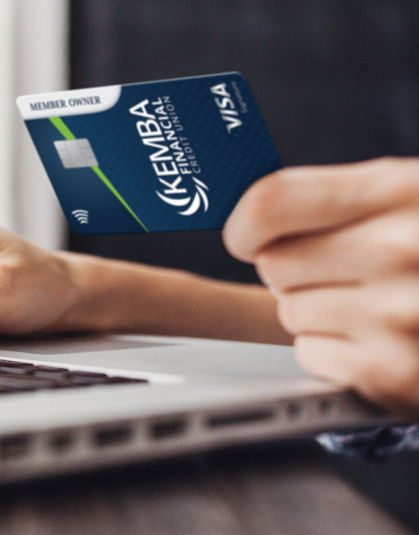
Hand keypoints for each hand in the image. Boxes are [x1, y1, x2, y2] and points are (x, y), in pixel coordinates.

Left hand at [224, 157, 418, 419]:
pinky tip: (381, 338)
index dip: (246, 221)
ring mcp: (401, 319)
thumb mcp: (413, 195)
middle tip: (345, 267)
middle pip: (273, 263)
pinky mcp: (397, 378)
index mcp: (405, 191)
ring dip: (318, 309)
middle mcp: (403, 252)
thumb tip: (247, 215)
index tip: (247, 232)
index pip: (272, 203)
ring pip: (289, 311)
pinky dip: (333, 351)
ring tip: (377, 302)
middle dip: (297, 267)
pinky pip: (309, 355)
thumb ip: (335, 197)